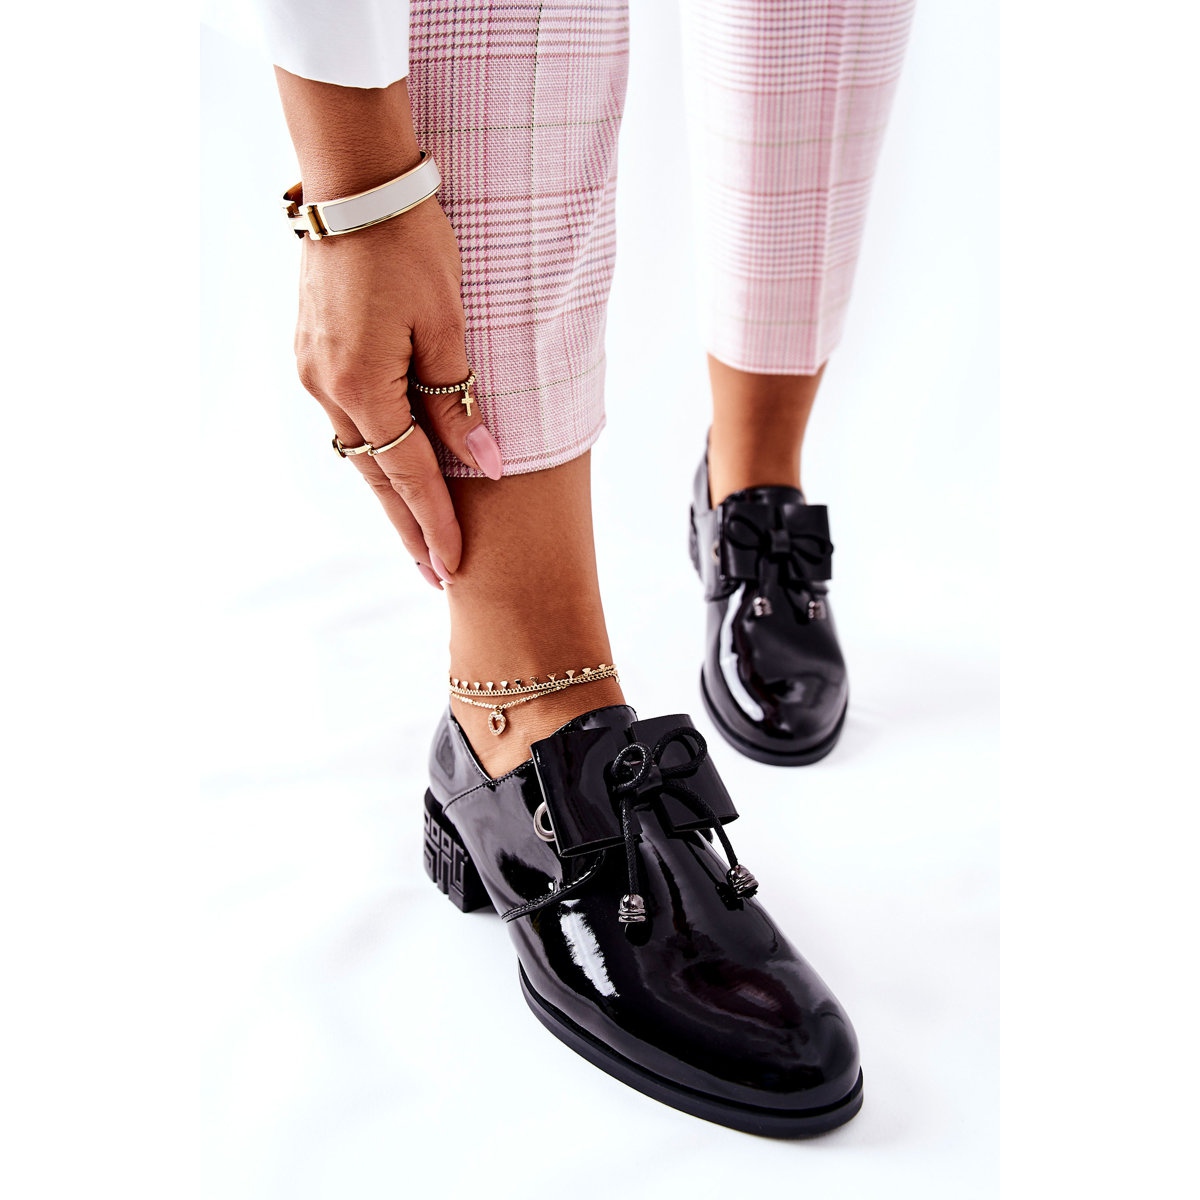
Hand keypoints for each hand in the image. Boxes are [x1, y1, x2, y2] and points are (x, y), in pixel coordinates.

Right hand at [294, 197, 502, 585]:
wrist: (356, 185)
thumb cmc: (411, 245)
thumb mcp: (448, 324)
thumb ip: (458, 403)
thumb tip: (484, 466)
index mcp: (362, 384)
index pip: (409, 475)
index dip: (435, 523)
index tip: (453, 567)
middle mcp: (327, 388)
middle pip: (376, 478)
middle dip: (409, 528)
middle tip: (434, 575)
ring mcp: (312, 372)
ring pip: (358, 452)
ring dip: (390, 493)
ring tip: (419, 534)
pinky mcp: (311, 355)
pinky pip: (348, 421)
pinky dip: (374, 452)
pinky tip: (393, 471)